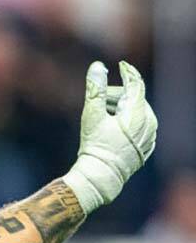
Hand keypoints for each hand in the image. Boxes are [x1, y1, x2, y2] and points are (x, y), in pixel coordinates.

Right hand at [62, 60, 157, 213]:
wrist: (101, 177)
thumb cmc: (95, 146)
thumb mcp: (92, 115)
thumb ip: (96, 89)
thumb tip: (97, 66)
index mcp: (138, 112)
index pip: (136, 84)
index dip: (128, 72)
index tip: (120, 65)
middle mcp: (149, 123)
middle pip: (135, 99)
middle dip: (118, 96)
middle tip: (100, 100)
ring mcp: (150, 136)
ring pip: (137, 113)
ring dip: (121, 110)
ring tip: (103, 117)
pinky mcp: (146, 147)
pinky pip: (140, 127)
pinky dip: (127, 123)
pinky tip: (112, 131)